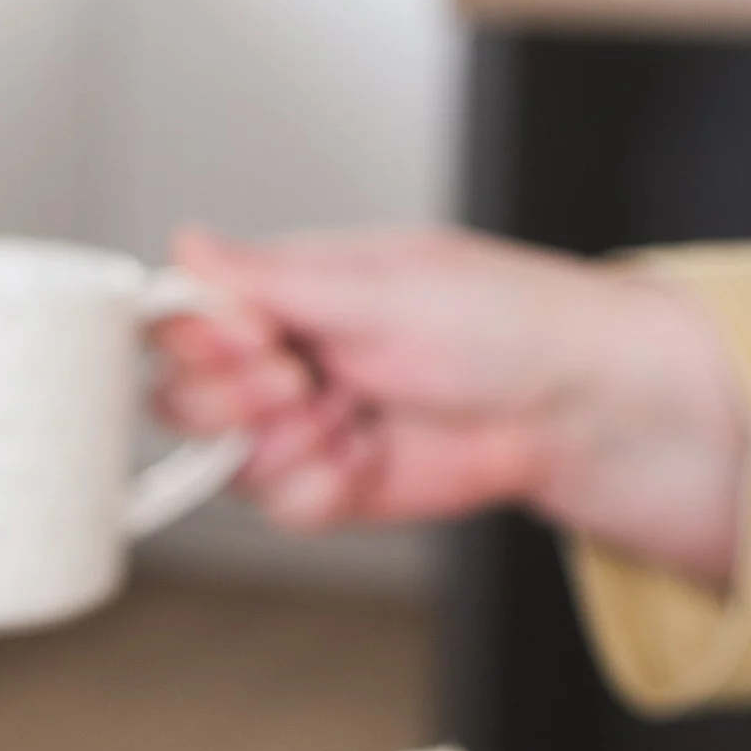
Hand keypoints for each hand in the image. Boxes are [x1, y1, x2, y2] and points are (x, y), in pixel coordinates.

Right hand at [153, 223, 750, 587]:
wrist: (569, 406)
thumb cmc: (504, 320)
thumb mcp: (380, 284)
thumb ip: (271, 278)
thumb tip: (187, 244)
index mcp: (287, 292)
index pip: (183, 316)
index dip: (195, 338)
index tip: (248, 338)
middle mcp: (285, 358)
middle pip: (181, 397)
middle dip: (231, 399)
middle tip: (299, 380)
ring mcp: (305, 427)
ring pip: (224, 461)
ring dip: (283, 446)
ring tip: (350, 418)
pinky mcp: (331, 486)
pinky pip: (278, 506)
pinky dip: (316, 490)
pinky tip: (365, 459)